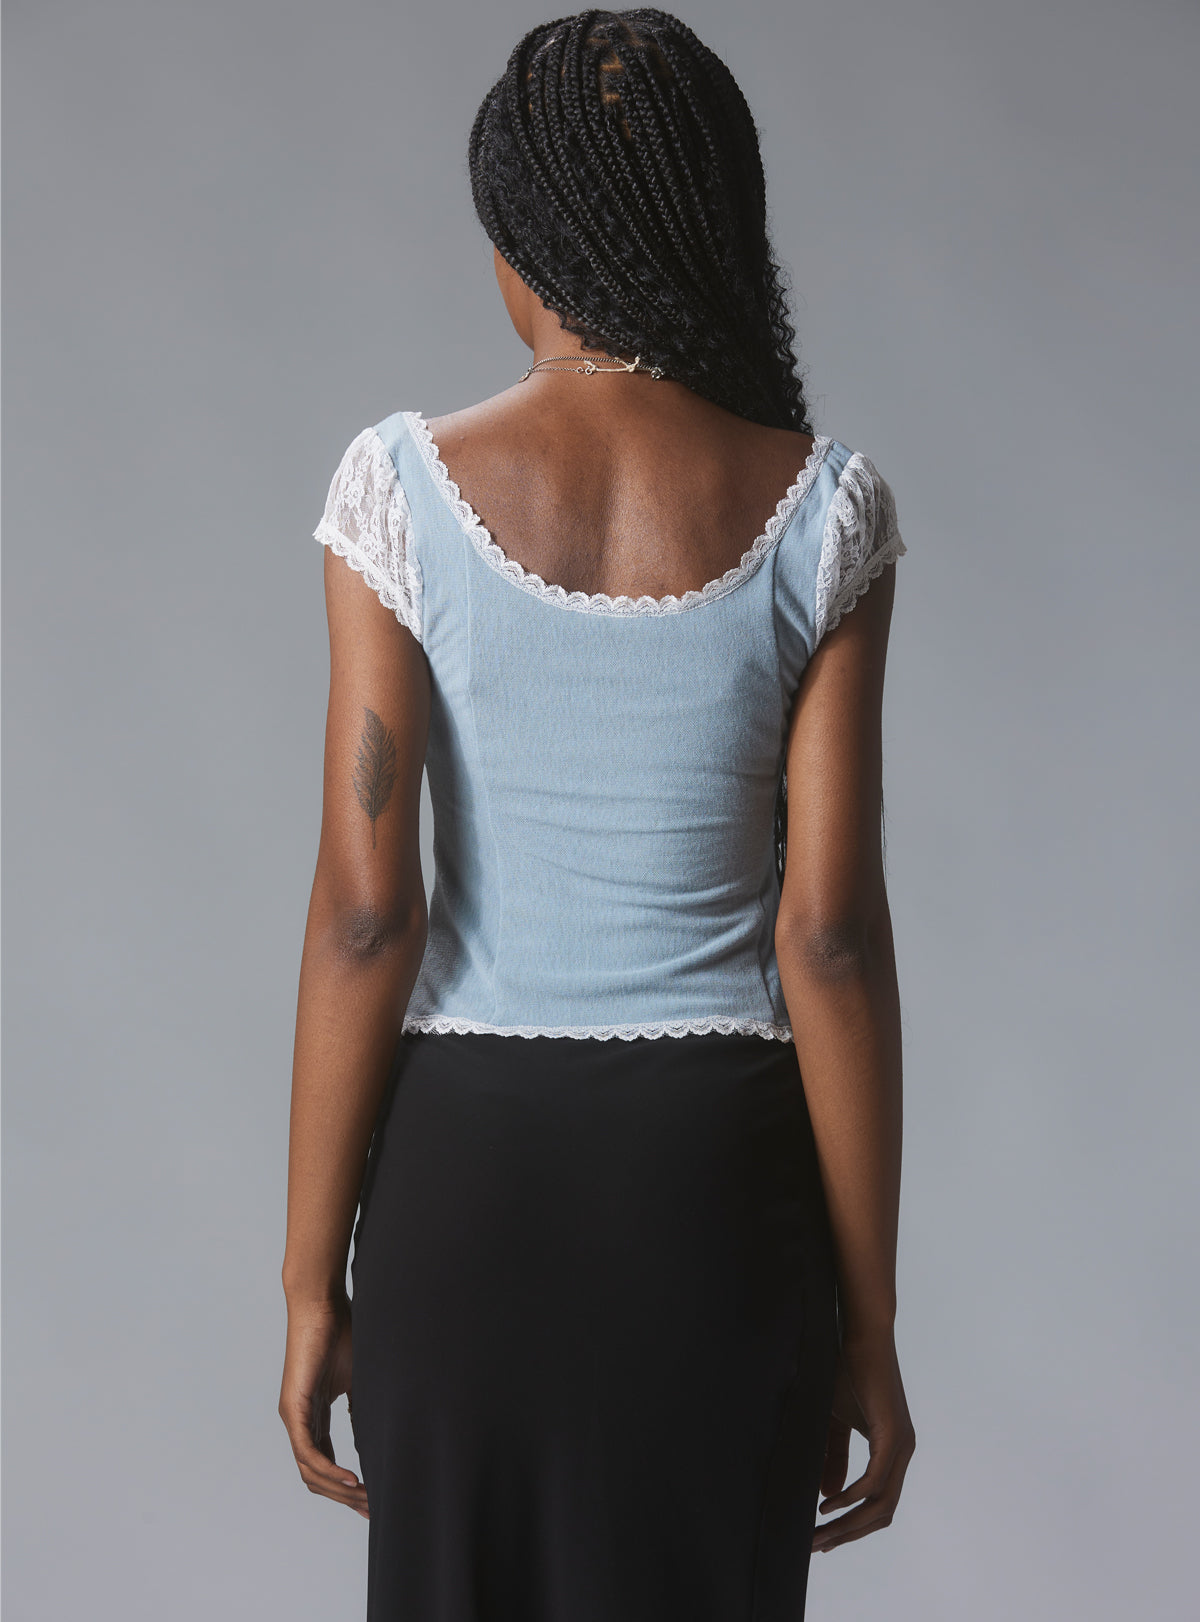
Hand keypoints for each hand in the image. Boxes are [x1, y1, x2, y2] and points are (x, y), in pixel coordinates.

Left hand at [278, 1292, 368, 1519]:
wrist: (323, 1304)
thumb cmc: (342, 1332)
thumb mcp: (359, 1378)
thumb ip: (364, 1407)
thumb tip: (380, 1433)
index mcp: (314, 1415)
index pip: (325, 1463)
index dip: (345, 1486)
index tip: (371, 1500)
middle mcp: (299, 1421)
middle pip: (317, 1476)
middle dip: (344, 1497)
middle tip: (372, 1509)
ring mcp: (294, 1417)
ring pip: (311, 1471)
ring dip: (338, 1489)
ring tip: (366, 1498)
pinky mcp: (294, 1408)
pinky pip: (309, 1452)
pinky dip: (329, 1470)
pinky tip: (352, 1479)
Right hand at [812, 1325, 914, 1552]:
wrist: (859, 1334)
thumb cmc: (845, 1372)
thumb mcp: (833, 1422)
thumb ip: (833, 1458)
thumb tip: (830, 1498)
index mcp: (893, 1451)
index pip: (879, 1504)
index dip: (853, 1527)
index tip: (824, 1540)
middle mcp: (903, 1453)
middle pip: (880, 1513)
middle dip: (847, 1534)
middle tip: (815, 1546)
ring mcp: (901, 1445)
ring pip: (880, 1504)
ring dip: (848, 1524)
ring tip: (818, 1533)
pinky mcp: (892, 1435)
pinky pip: (874, 1481)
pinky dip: (851, 1498)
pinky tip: (828, 1504)